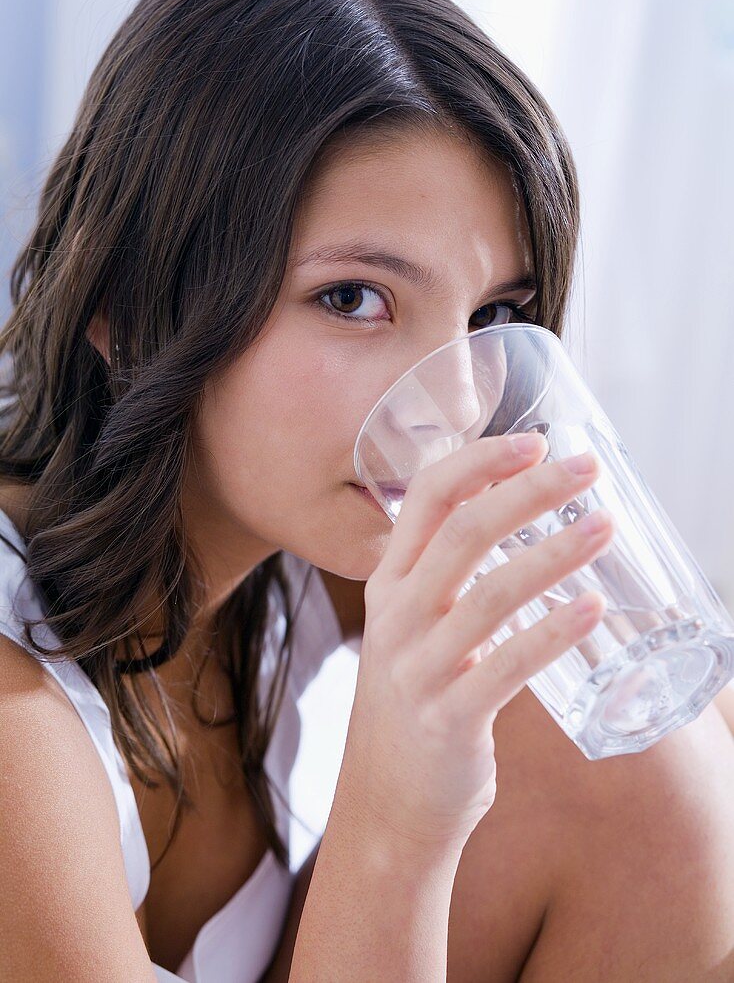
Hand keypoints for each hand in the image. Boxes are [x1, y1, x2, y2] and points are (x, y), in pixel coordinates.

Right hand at [333, 432, 613, 857]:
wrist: (388, 802)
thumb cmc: (415, 700)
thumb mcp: (410, 626)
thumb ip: (442, 573)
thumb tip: (504, 508)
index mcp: (388, 583)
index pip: (426, 498)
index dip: (481, 462)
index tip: (535, 442)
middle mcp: (396, 616)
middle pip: (464, 532)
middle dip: (529, 492)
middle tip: (587, 469)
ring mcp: (418, 668)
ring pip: (491, 592)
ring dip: (554, 553)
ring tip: (604, 527)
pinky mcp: (448, 718)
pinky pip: (508, 666)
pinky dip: (553, 632)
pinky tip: (590, 609)